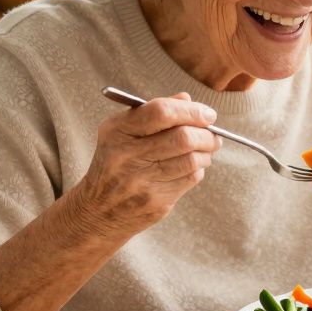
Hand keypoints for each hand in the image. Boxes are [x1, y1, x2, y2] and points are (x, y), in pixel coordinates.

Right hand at [72, 93, 220, 236]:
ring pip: (192, 160)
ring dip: (207, 152)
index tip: (208, 114)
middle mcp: (127, 156)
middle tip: (214, 134)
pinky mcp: (156, 202)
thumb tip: (187, 99)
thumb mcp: (121, 132)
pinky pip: (190, 179)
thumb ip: (153, 112)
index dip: (191, 111)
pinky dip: (198, 170)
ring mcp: (142, 182)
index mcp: (117, 131)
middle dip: (207, 134)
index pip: (161, 112)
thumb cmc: (115, 163)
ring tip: (207, 149)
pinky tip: (192, 167)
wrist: (97, 211)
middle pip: (182, 137)